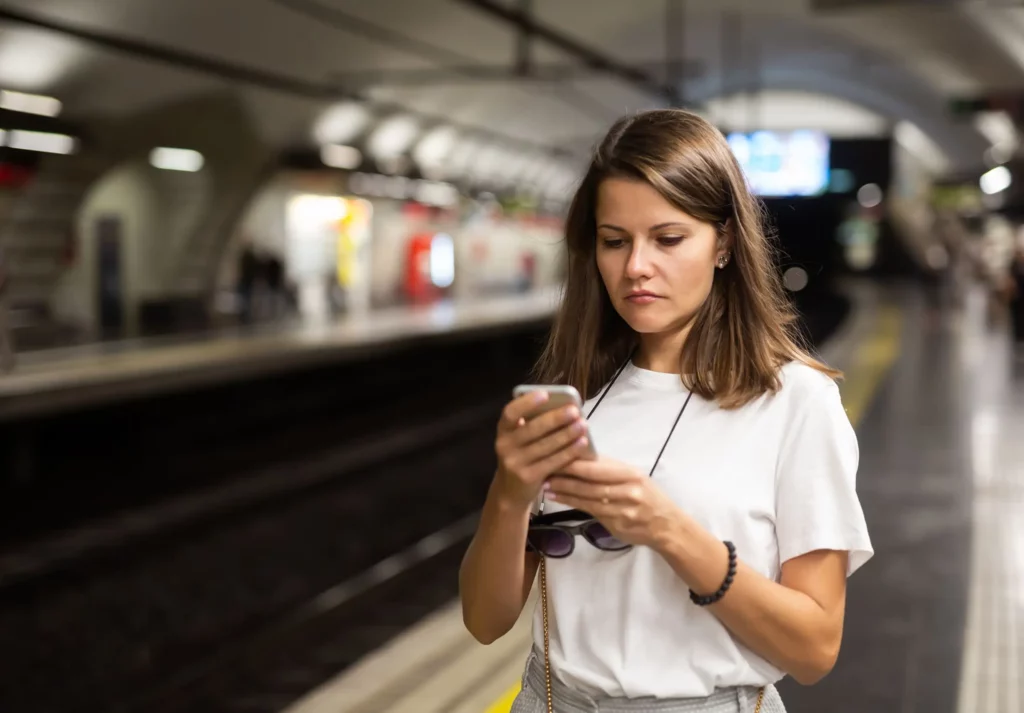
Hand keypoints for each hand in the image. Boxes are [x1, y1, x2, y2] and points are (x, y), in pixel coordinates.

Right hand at [493, 392, 591, 509]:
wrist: (511, 492)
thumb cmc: (522, 457)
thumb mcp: (519, 440)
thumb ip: (532, 424)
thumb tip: (561, 406)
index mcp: (503, 431)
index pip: (510, 413)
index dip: (526, 403)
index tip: (545, 394)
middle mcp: (505, 446)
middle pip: (532, 429)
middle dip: (555, 419)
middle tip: (574, 410)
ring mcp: (515, 463)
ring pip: (544, 446)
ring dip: (566, 434)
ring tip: (583, 425)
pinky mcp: (528, 477)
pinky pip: (552, 462)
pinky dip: (569, 452)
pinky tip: (582, 443)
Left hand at [545, 458, 681, 548]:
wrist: (667, 526)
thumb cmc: (648, 497)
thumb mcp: (635, 478)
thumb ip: (611, 469)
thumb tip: (583, 455)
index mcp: (631, 474)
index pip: (599, 467)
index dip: (576, 462)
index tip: (557, 454)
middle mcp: (628, 491)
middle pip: (591, 482)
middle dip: (566, 476)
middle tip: (545, 470)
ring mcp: (622, 509)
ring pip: (588, 498)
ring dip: (565, 491)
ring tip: (546, 485)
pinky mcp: (617, 524)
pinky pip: (590, 511)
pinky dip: (572, 503)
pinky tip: (559, 498)